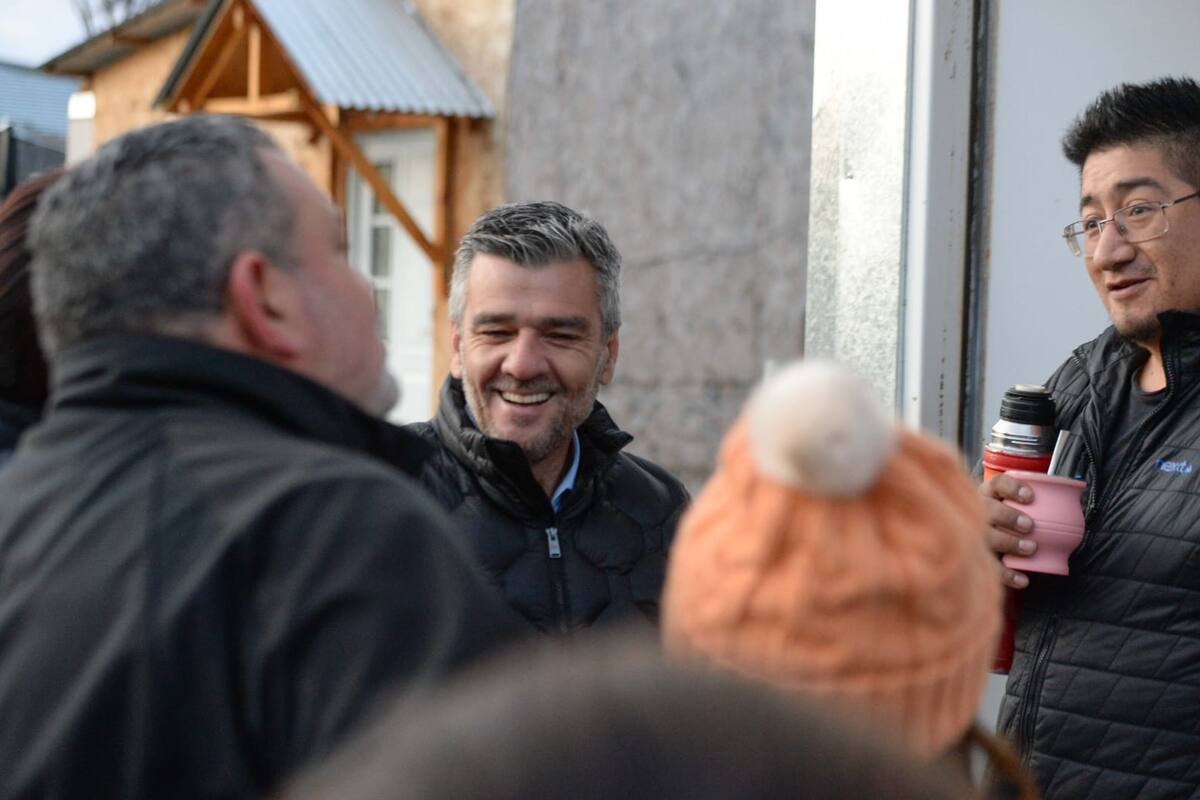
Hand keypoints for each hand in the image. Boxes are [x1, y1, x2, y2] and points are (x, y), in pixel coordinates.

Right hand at [979, 473, 1035, 589]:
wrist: (977, 547)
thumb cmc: (1008, 524)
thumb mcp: (1013, 507)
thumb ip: (1036, 504)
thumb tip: (1076, 498)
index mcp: (988, 495)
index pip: (997, 484)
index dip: (1012, 488)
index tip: (1031, 496)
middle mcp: (977, 512)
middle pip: (987, 509)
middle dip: (1008, 516)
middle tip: (1029, 525)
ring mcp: (974, 535)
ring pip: (987, 537)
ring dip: (1009, 542)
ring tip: (1030, 548)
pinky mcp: (976, 558)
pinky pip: (990, 567)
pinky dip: (1007, 574)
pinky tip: (1023, 580)